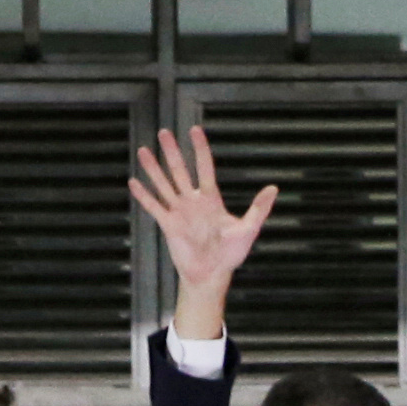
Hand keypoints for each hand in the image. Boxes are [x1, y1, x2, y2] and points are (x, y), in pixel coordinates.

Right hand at [127, 125, 276, 334]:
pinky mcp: (168, 225)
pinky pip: (154, 207)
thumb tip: (273, 188)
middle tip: (164, 132)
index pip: (204, 167)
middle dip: (172, 151)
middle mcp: (193, 201)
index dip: (200, 148)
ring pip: (164, 184)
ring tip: (143, 151)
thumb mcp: (249, 229)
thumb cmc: (231, 254)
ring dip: (153, 168)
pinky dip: (144, 195)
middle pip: (180, 170)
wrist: (212, 275)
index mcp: (211, 199)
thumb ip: (259, 208)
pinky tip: (133, 183)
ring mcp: (179, 212)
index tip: (195, 130)